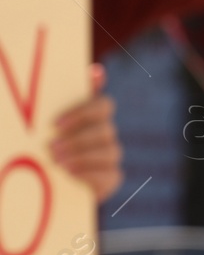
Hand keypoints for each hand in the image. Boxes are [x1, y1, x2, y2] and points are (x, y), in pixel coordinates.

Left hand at [50, 65, 124, 203]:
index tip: (55, 124)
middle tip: (51, 148)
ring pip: (110, 151)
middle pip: (105, 129)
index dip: (83, 112)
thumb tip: (95, 71)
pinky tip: (70, 175)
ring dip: (82, 157)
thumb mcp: (42, 125)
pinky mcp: (110, 178)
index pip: (103, 105)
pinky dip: (90, 175)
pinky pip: (110, 175)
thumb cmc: (40, 146)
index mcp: (92, 115)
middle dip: (77, 139)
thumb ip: (58, 101)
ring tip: (57, 164)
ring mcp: (109, 156)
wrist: (41, 183)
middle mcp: (104, 133)